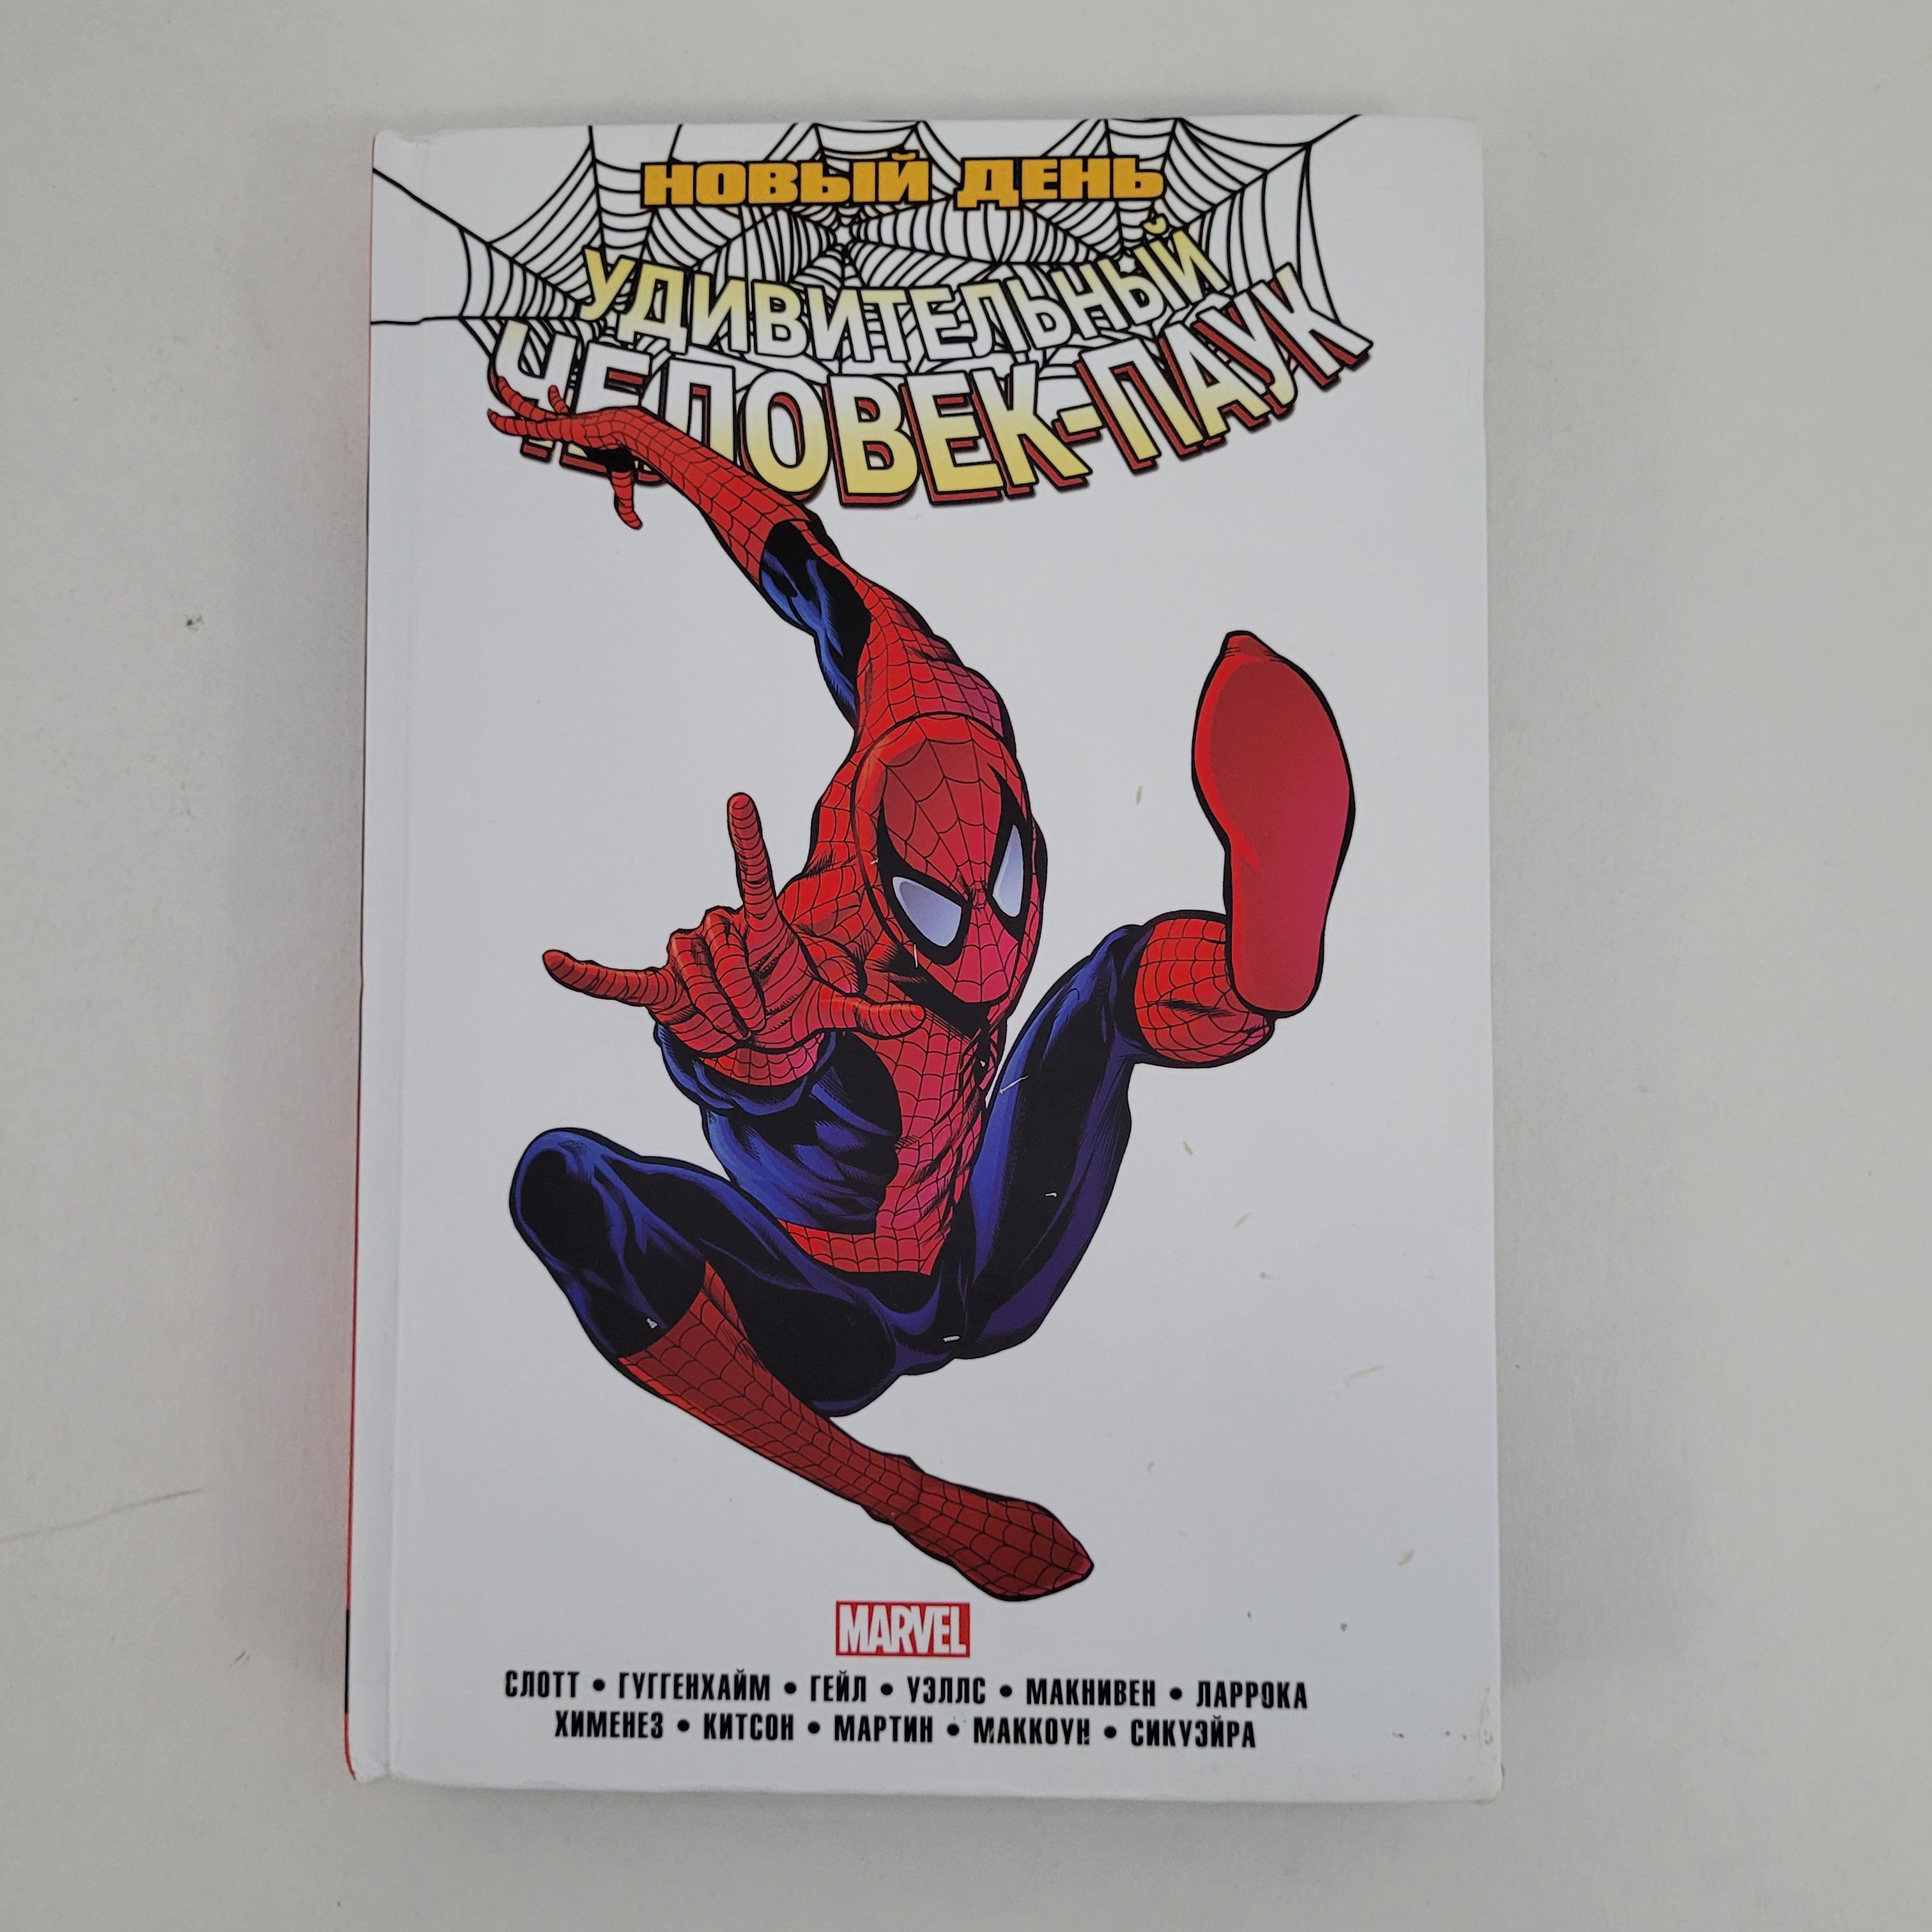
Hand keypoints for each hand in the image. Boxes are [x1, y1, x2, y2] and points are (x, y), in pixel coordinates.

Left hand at [488, 374, 650, 526]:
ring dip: (508, 395)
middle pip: (537, 410)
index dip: (556, 402)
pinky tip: (490, 417)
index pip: (562, 413)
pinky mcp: (554, 428)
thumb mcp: (623, 482)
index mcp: (579, 429)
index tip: (551, 390)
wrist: (629, 432)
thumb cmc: (626, 451)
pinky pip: (523, 425)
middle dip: (521, 400)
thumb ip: (624, 505)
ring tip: (495, 382)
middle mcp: (565, 422)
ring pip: (526, 409)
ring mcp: (558, 423)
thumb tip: (637, 526)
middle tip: (506, 388)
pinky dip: (506, 423)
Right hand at [544, 793, 922, 1063]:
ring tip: (732, 1019)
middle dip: (742, 993)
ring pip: (690, 970)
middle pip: (719, 947)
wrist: (755, 1038)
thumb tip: (916, 1021)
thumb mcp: (827, 1012)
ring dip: (715, 1008)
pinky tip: (552, 963)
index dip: (745, 840)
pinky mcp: (658, 990)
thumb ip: (868, 1015)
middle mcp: (720, 931)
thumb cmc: (790, 1008)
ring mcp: (686, 959)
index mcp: (760, 927)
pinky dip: (586, 977)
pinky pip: (618, 982)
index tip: (739, 800)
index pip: (751, 873)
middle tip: (758, 1015)